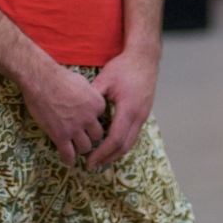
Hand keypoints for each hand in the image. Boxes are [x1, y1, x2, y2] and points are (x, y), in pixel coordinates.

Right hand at [21, 60, 109, 167]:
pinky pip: (68, 155)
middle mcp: (89, 118)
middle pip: (97, 136)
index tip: (86, 120)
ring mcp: (75, 128)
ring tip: (74, 145)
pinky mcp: (60, 136)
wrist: (40, 79)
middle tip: (82, 135)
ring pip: (85, 147)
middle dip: (90, 136)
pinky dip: (69, 159)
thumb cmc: (59, 77)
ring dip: (80, 147)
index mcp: (97, 104)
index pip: (102, 118)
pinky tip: (67, 159)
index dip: (93, 119)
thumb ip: (89, 95)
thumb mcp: (82, 82)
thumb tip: (90, 101)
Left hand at [85, 47, 158, 168]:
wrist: (144, 58)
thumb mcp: (105, 79)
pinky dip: (121, 143)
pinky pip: (133, 135)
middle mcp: (139, 116)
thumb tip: (78, 111)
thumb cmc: (123, 68)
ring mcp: (143, 116)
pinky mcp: (143, 114)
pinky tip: (110, 145)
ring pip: (130, 143)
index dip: (102, 152)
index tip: (89, 160)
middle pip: (124, 147)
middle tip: (92, 164)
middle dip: (108, 158)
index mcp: (128, 110)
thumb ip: (93, 97)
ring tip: (100, 159)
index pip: (115, 139)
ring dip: (115, 153)